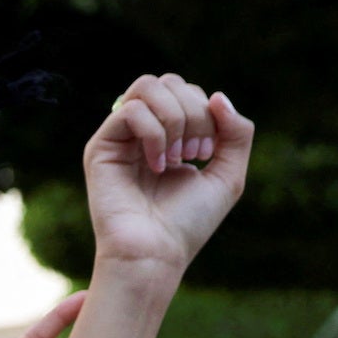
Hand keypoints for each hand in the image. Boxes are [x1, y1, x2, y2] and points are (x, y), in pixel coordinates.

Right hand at [83, 74, 252, 279]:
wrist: (156, 255)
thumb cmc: (186, 224)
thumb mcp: (228, 174)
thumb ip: (236, 132)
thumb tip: (217, 96)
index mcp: (167, 136)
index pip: (185, 90)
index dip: (206, 111)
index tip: (207, 154)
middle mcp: (140, 133)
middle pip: (168, 81)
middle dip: (193, 112)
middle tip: (196, 154)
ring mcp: (119, 139)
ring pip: (147, 86)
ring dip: (175, 117)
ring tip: (177, 156)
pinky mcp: (100, 148)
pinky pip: (130, 110)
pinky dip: (155, 132)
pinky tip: (158, 164)